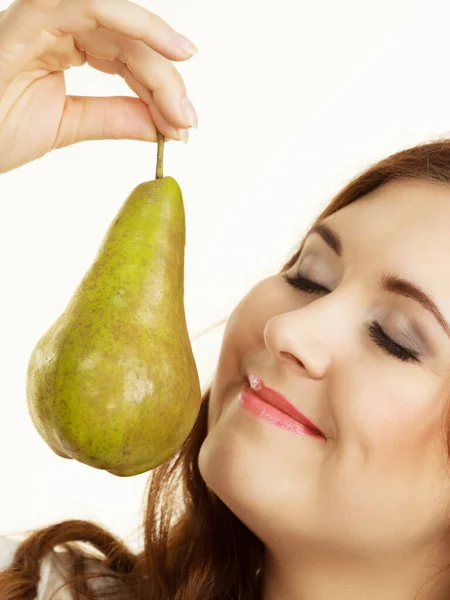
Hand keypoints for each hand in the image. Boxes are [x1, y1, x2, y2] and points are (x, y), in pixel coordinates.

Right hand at [0, 0, 198, 173]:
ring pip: (116, 19)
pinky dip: (131, 21)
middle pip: (128, 38)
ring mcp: (42, 16)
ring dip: (157, 56)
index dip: (161, 87)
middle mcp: (56, 25)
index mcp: (63, 46)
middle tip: (186, 120)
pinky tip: (168, 50)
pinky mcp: (30, 16)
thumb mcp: (69, 126)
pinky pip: (86, 4)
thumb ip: (116, 118)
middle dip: (165, 79)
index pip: (126, 56)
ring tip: (181, 104)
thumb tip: (165, 126)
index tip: (184, 123)